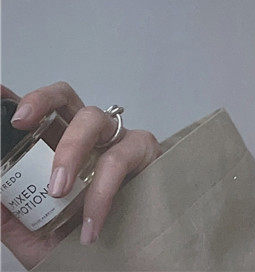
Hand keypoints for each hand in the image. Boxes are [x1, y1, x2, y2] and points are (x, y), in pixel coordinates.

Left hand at [1, 82, 159, 268]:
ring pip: (93, 118)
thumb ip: (8, 211)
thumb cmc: (75, 241)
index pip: (36, 113)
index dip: (20, 99)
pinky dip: (101, 191)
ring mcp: (115, 138)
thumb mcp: (31, 232)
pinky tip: (89, 225)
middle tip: (21, 123)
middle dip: (42, 100)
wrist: (120, 263)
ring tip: (58, 191)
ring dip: (70, 150)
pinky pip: (119, 157)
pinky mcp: (144, 150)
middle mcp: (84, 135)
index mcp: (54, 146)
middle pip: (65, 97)